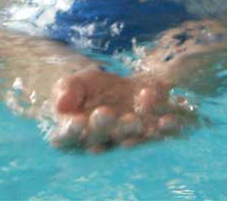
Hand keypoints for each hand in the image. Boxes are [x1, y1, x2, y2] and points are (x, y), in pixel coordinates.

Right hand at [48, 68, 195, 151]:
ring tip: (133, 120)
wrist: (131, 87)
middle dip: (104, 127)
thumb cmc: (97, 89)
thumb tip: (61, 105)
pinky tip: (166, 120)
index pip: (68, 139)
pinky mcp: (156, 136)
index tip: (77, 121)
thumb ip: (67, 90)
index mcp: (78, 134)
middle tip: (105, 112)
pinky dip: (166, 129)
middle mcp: (103, 143)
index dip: (72, 133)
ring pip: (130, 142)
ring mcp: (131, 142)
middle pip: (100, 140)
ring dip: (132, 132)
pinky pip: (162, 136)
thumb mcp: (78, 82)